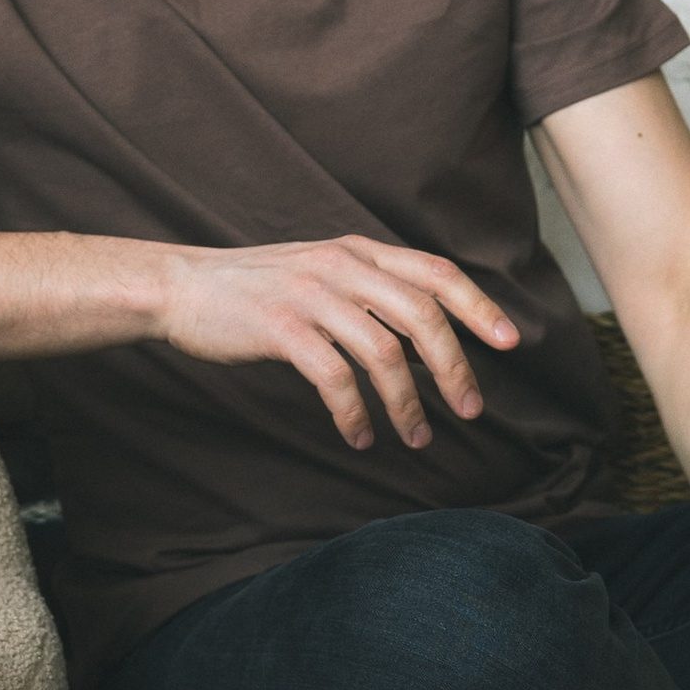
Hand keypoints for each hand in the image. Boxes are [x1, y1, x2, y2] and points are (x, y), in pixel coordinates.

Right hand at [152, 236, 520, 451]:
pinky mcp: (280, 328)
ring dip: (407, 404)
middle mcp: (341, 266)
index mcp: (357, 251)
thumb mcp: (319, 274)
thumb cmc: (254, 291)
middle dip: (455, 369)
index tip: (509, 343)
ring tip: (416, 437)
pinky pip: (335, 378)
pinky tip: (360, 436)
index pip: (436, 273)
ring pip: (384, 353)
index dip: (478, 307)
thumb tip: (425, 341)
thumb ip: (369, 294)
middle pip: (422, 316)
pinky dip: (355, 414)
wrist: (180, 288)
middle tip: (471, 411)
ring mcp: (311, 295)